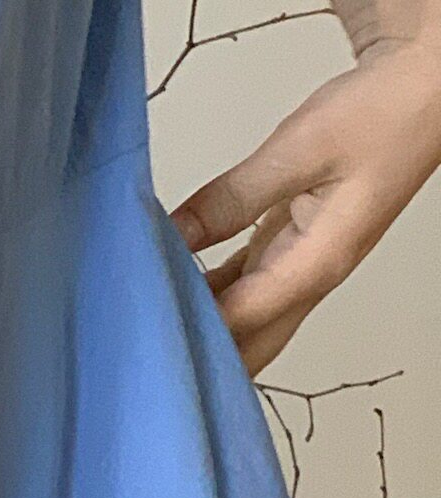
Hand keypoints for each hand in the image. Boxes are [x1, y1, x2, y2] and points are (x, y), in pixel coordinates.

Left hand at [171, 7, 440, 371]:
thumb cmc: (382, 114)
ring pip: (244, 325)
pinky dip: (209, 297)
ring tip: (142, 327)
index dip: (186, 335)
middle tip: (135, 352)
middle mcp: (308, 280)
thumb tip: (169, 235)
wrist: (427, 90)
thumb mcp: (298, 150)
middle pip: (245, 348)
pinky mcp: (293, 249)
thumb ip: (229, 199)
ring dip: (199, 329)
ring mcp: (301, 268)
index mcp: (314, 266)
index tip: (137, 336)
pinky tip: (171, 292)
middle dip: (194, 357)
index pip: (237, 325)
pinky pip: (244, 291)